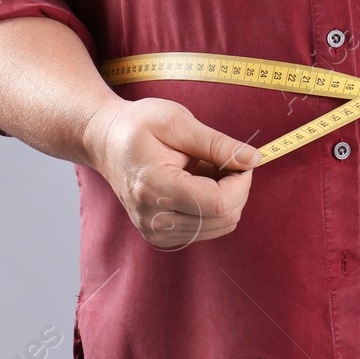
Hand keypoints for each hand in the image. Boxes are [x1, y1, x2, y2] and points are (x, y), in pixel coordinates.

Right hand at [80, 97, 260, 248]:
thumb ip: (217, 143)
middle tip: (221, 158)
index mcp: (154, 187)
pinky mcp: (162, 237)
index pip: (219, 203)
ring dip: (226, 196)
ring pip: (221, 225)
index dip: (241, 182)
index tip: (237, 157)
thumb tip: (254, 160)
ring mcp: (156, 232)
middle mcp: (153, 219)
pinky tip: (198, 183)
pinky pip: (209, 228)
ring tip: (204, 169)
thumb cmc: (139, 125)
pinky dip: (214, 206)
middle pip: (224, 218)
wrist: (105, 142)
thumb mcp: (177, 121)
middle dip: (237, 187)